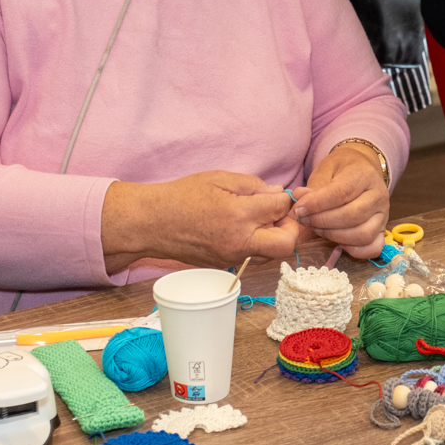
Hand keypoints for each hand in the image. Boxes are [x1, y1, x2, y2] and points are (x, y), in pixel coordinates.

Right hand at [102, 171, 300, 274]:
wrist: (153, 223)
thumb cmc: (183, 196)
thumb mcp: (219, 179)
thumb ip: (253, 185)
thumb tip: (278, 193)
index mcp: (239, 215)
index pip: (280, 208)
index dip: (286, 199)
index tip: (281, 195)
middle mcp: (239, 241)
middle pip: (286, 244)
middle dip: (291, 227)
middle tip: (281, 214)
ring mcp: (232, 257)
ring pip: (272, 255)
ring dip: (275, 237)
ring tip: (262, 220)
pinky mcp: (225, 265)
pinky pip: (253, 258)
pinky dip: (258, 244)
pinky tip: (246, 230)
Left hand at [291, 143, 389, 258]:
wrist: (361, 169)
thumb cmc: (341, 170)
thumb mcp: (324, 171)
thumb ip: (313, 189)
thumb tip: (298, 207)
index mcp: (364, 175)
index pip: (342, 192)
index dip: (317, 204)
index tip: (299, 210)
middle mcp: (378, 195)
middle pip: (353, 216)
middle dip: (323, 222)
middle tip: (304, 220)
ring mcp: (384, 215)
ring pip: (363, 234)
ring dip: (335, 236)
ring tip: (317, 229)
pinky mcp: (383, 230)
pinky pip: (373, 247)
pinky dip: (354, 251)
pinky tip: (338, 242)